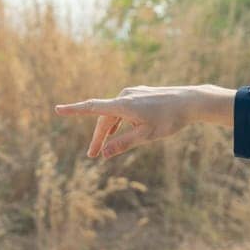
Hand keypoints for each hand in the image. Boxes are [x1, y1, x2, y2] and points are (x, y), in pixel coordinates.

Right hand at [53, 84, 234, 159]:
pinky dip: (121, 122)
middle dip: (99, 137)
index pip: (92, 108)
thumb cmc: (169, 119)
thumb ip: (123, 144)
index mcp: (122, 105)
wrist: (192, 101)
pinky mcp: (142, 94)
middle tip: (93, 156)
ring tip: (106, 147)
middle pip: (105, 118)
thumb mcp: (146, 136)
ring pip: (115, 114)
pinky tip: (124, 130)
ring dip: (110, 130)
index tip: (57, 110)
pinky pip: (125, 109)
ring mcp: (134, 93)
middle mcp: (125, 96)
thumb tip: (104, 154)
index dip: (73, 110)